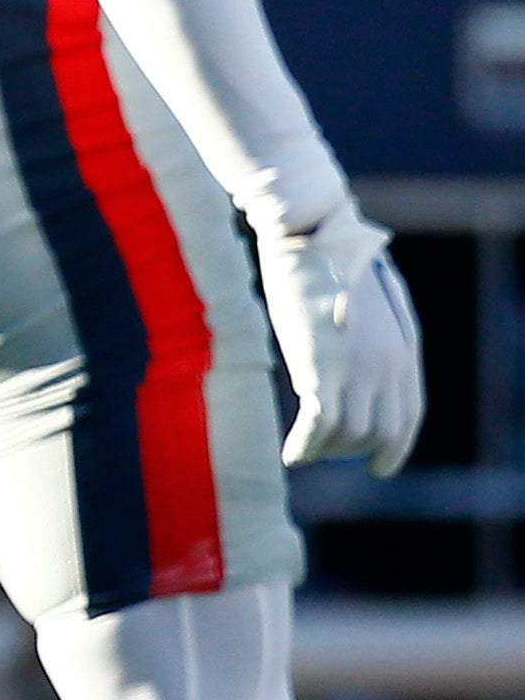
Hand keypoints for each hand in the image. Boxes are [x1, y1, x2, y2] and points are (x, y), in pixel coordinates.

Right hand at [258, 198, 425, 474]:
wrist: (312, 233)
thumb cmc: (332, 258)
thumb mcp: (368, 302)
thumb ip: (374, 336)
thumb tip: (359, 364)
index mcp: (402, 348)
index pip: (408, 415)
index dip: (395, 446)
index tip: (380, 465)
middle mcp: (386, 365)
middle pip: (382, 430)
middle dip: (357, 449)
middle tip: (329, 450)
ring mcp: (355, 367)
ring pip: (350, 433)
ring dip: (328, 448)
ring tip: (306, 447)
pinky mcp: (321, 366)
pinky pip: (319, 424)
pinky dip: (305, 446)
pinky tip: (290, 453)